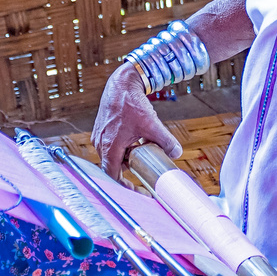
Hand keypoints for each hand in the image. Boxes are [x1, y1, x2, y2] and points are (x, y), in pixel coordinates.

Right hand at [91, 65, 181, 179]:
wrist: (121, 84)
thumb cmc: (131, 103)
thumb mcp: (152, 124)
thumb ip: (165, 141)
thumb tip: (176, 153)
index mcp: (109, 147)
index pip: (113, 176)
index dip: (126, 187)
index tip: (138, 191)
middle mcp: (101, 144)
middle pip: (115, 167)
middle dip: (130, 169)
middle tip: (146, 171)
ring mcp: (100, 137)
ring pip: (114, 156)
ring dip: (128, 157)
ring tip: (143, 150)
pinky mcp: (102, 131)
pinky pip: (112, 146)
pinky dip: (124, 147)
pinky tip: (136, 139)